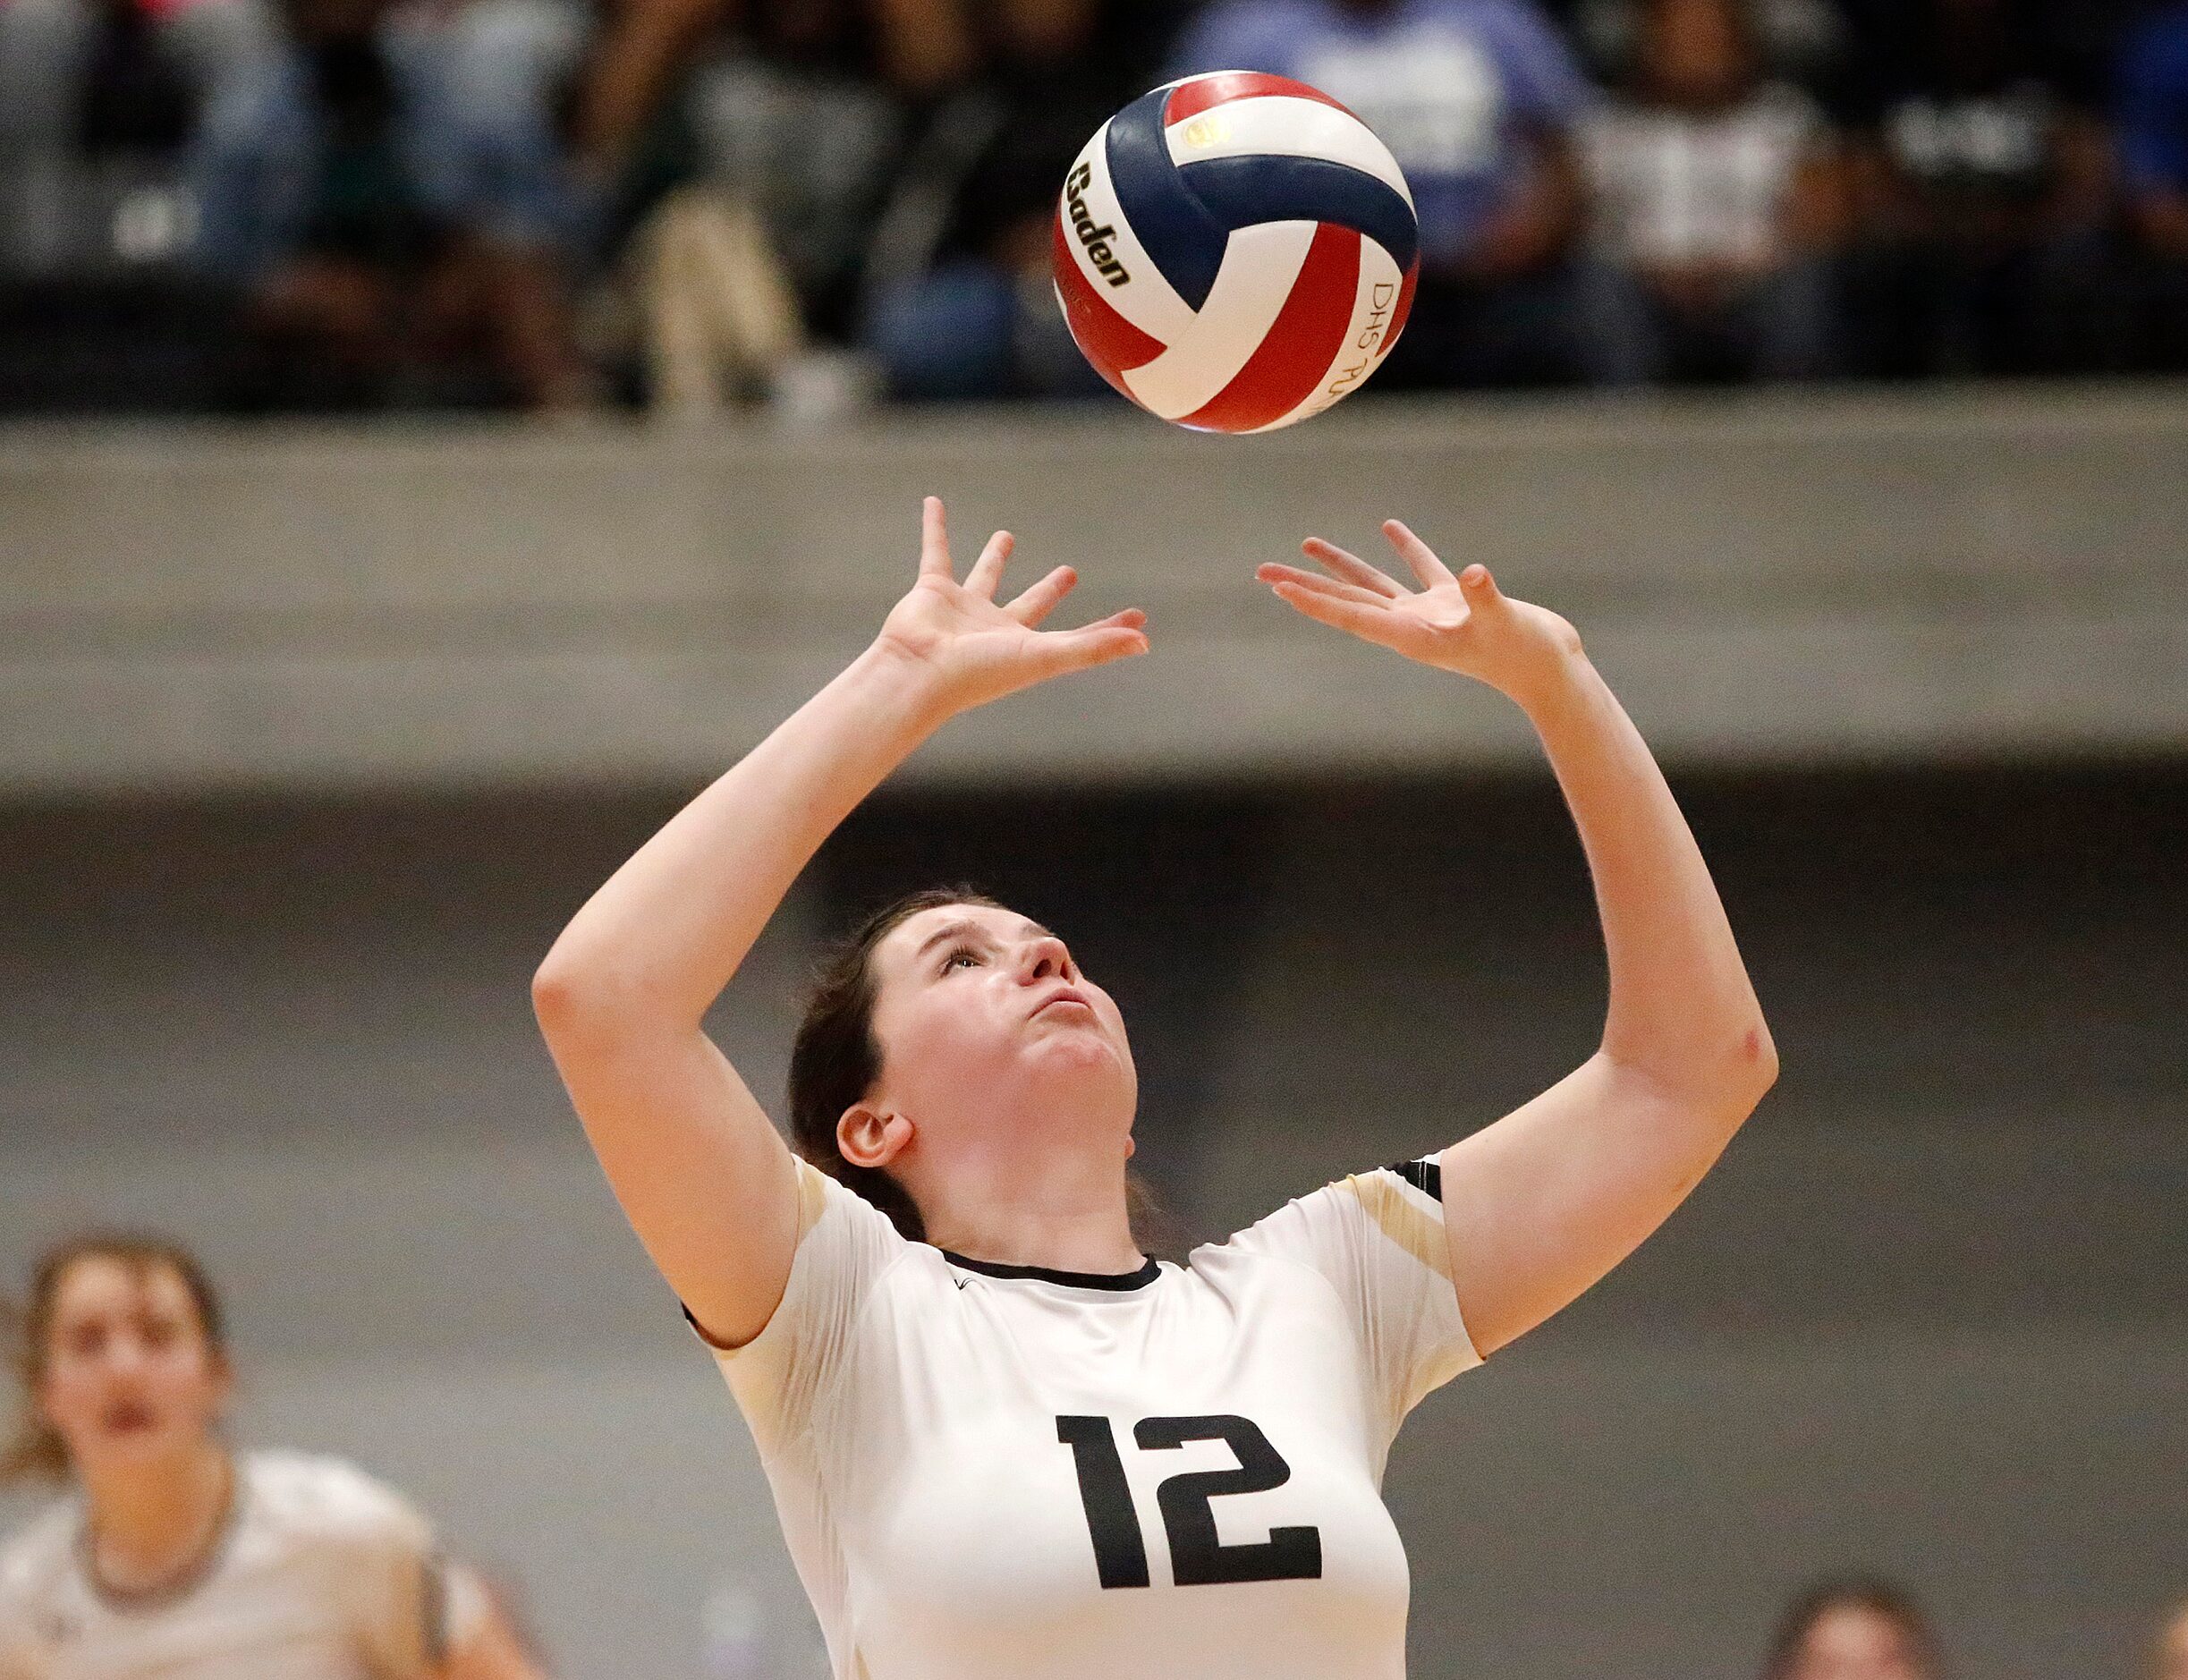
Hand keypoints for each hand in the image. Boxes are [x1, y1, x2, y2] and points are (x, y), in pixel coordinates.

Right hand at [874, 497, 1148, 720]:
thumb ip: (1093, 648)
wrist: (918, 673)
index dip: (1108, 628)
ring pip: (984, 575)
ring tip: (1007, 535)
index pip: (1077, 635)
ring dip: (995, 556)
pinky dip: (934, 527)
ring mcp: (963, 610)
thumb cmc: (980, 673)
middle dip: (1050, 589)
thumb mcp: (1044, 657)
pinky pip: (936, 551)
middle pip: (1031, 604)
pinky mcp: (933, 590)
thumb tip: (1144, 644)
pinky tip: (933, 502)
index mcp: (1026, 648)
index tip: (1138, 616)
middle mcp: (996, 630)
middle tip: (1070, 573)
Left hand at [1258, 521, 1581, 707]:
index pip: (1352, 615)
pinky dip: (1405, 548)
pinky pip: (1420, 569)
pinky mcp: (1454, 602)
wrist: (1552, 670)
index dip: (1314, 601)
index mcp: (1412, 636)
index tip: (1278, 587)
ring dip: (1340, 566)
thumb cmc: (1527, 653)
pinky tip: (1389, 527)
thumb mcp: (1505, 623)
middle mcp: (1410, 627)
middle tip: (1262, 571)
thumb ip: (1485, 600)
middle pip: (1347, 601)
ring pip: (1374, 584)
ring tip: (1306, 544)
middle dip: (1305, 586)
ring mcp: (1429, 614)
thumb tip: (1475, 574)